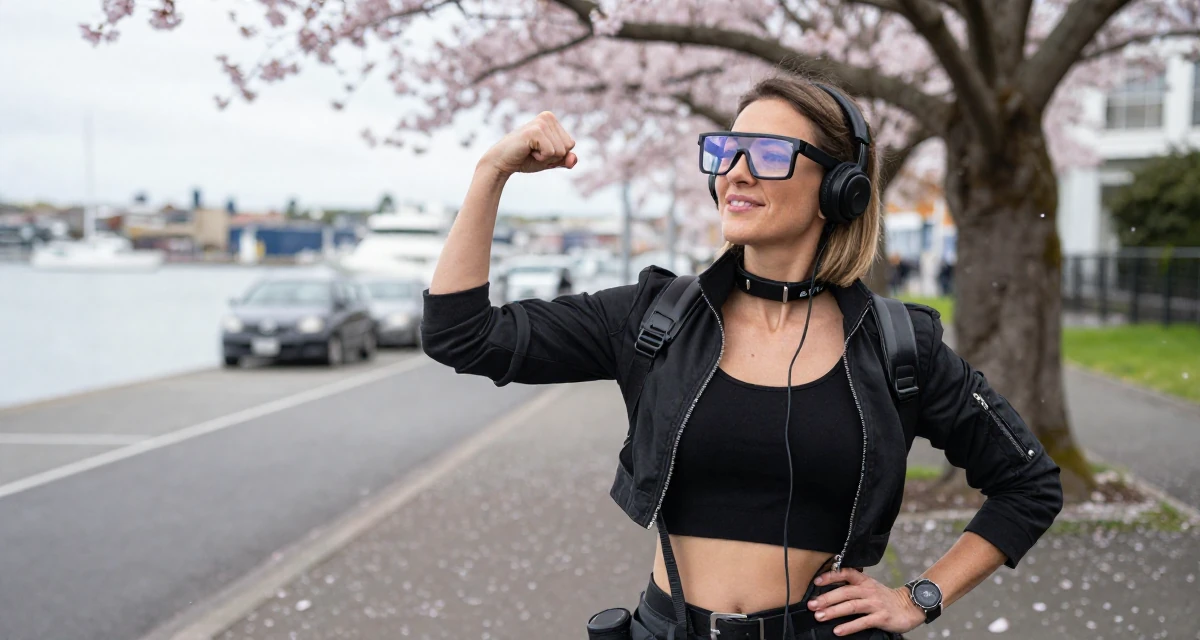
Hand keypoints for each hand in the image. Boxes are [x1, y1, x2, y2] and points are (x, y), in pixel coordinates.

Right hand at [479, 111, 577, 176]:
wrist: (501, 162)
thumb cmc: (525, 159)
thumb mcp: (550, 160)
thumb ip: (565, 160)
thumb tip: (574, 159)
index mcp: (552, 119)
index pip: (570, 145)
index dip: (556, 155)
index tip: (539, 150)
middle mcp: (548, 116)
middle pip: (567, 147)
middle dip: (552, 157)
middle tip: (534, 151)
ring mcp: (541, 122)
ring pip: (560, 151)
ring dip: (545, 158)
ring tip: (530, 151)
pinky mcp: (535, 131)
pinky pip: (551, 153)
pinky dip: (540, 158)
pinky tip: (527, 151)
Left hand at [806, 568, 926, 635]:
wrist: (909, 607)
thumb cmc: (884, 598)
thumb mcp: (869, 587)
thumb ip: (853, 587)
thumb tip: (829, 591)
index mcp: (864, 581)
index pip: (846, 574)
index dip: (831, 576)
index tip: (816, 582)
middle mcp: (869, 591)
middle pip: (845, 592)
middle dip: (826, 598)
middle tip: (811, 605)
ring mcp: (875, 604)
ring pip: (851, 606)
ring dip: (834, 611)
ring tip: (819, 616)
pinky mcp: (881, 617)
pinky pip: (862, 622)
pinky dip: (849, 626)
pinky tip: (838, 630)